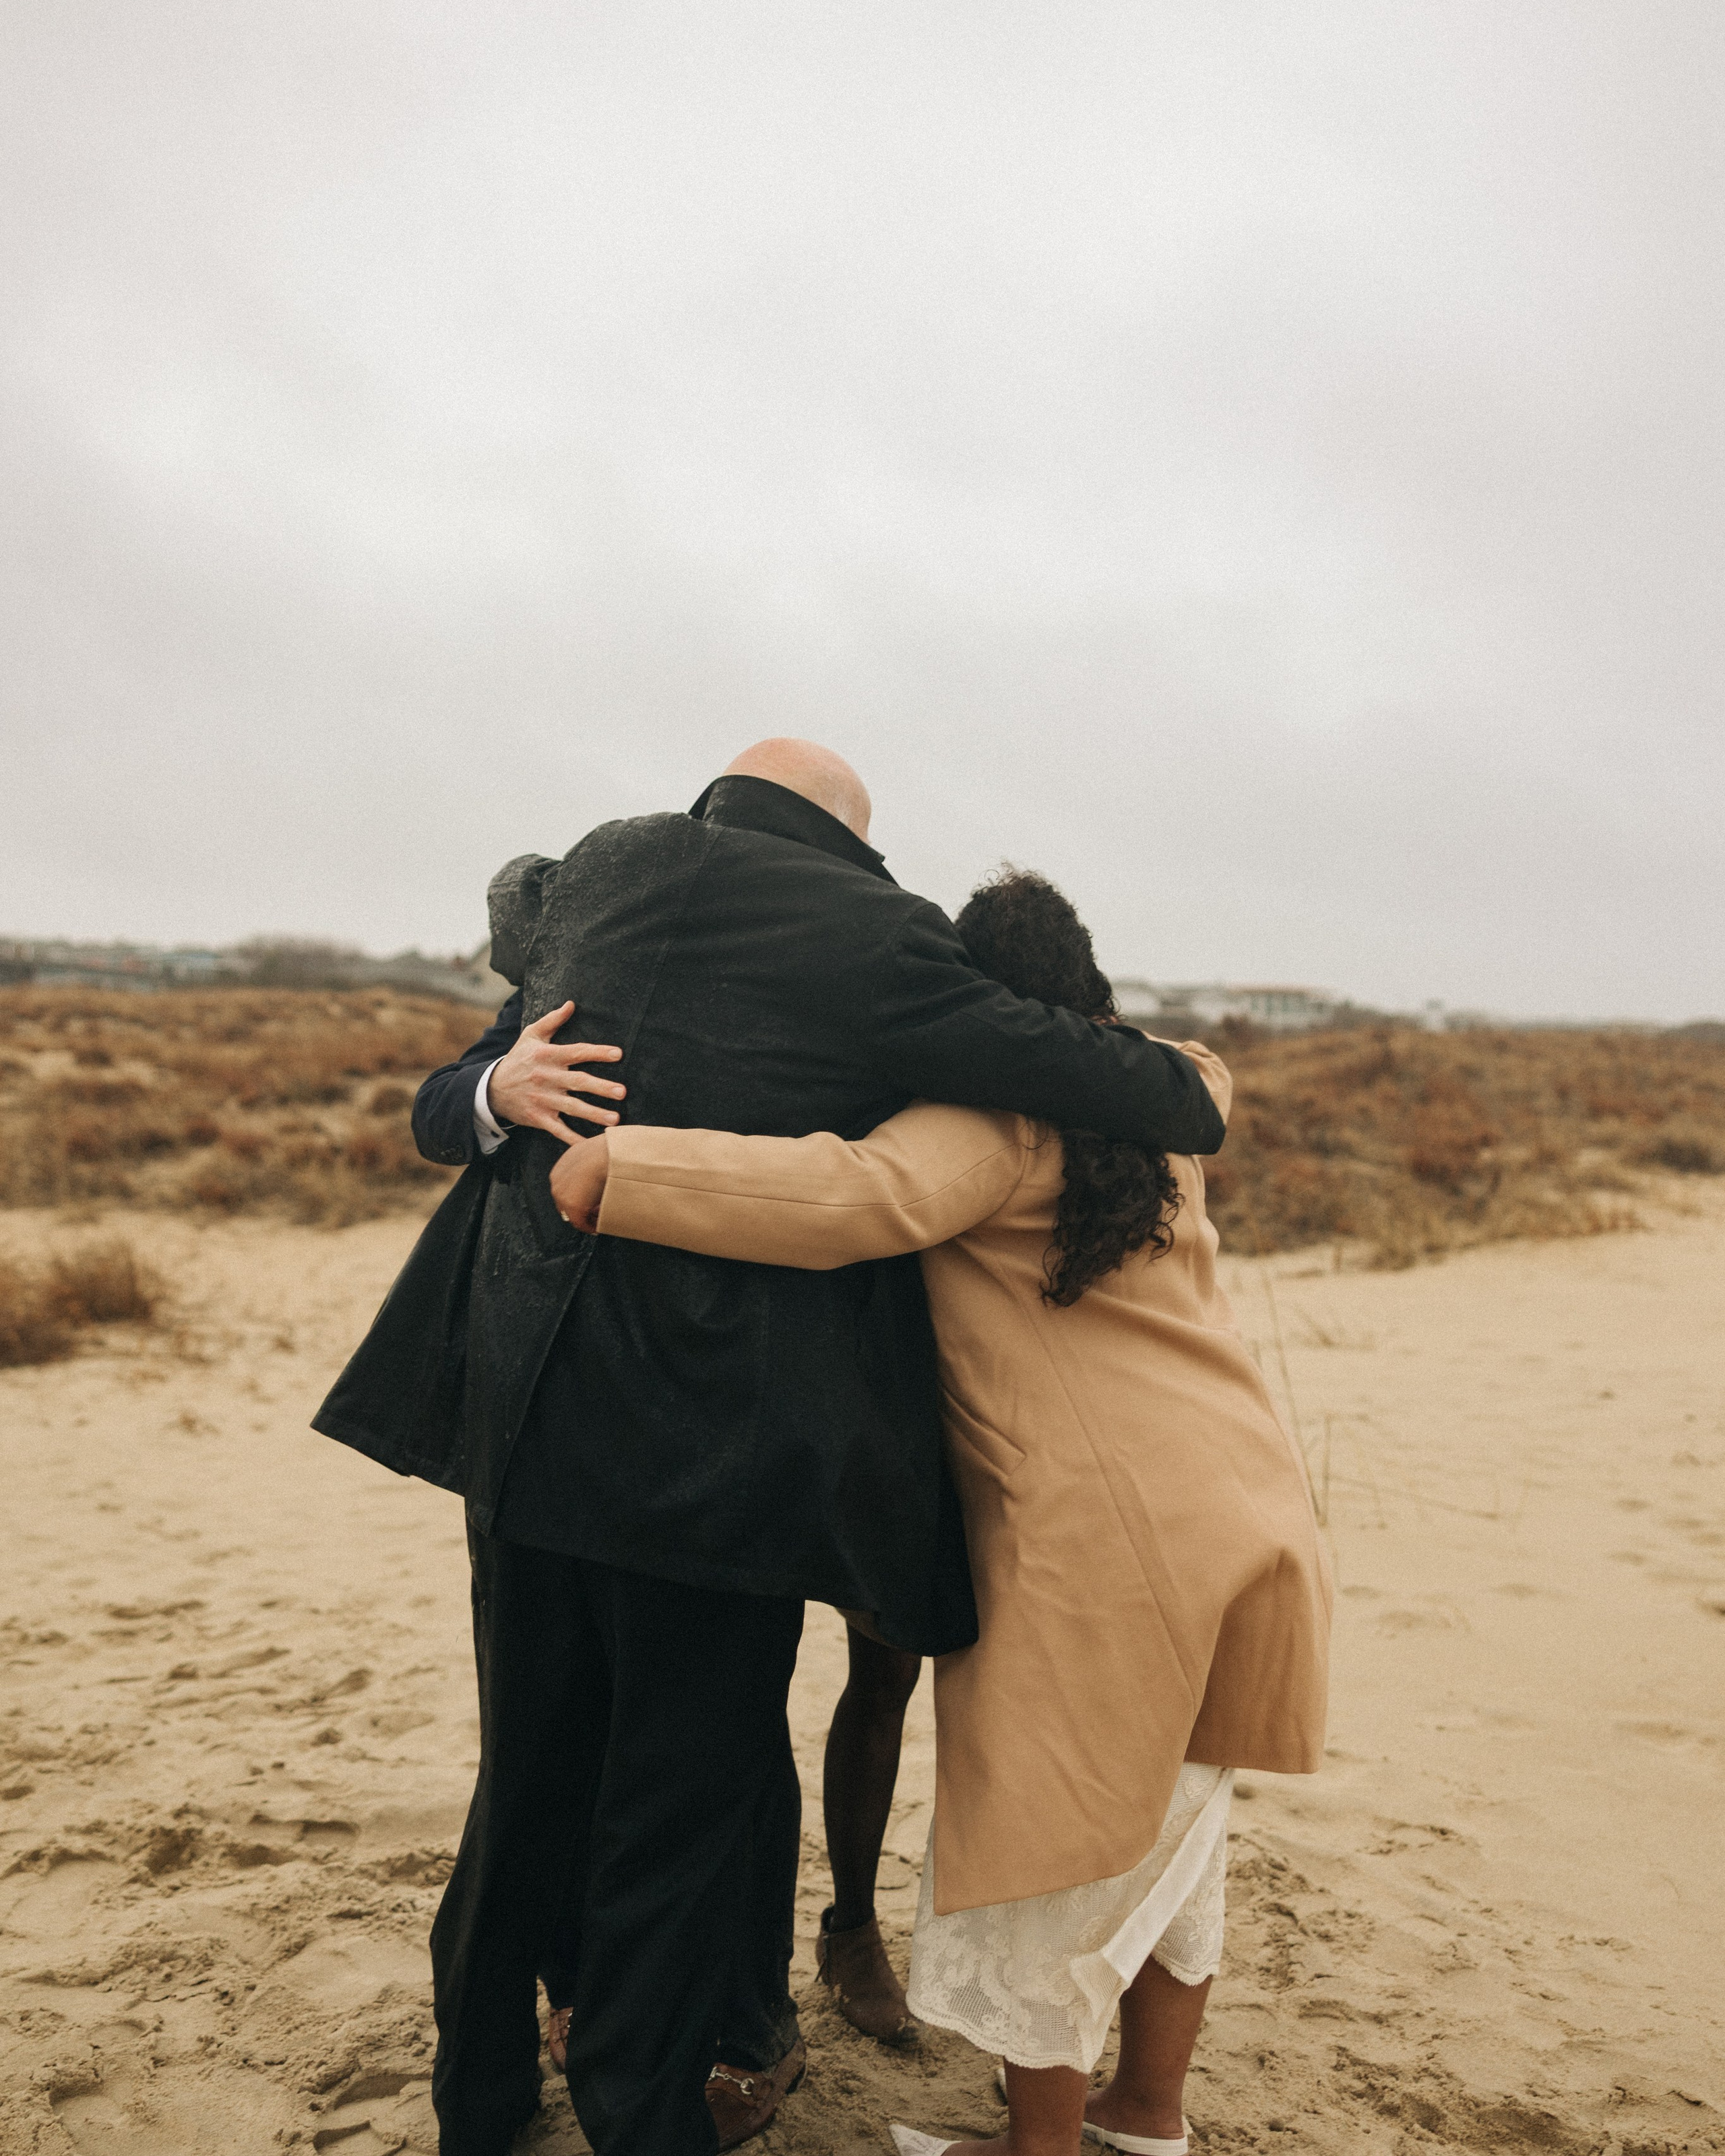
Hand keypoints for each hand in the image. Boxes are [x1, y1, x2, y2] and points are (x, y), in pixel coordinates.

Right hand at [487, 1001, 624, 1143]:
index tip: (618, 1054)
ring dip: (594, 1114)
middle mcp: (547, 1078)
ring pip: (572, 1108)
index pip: (577, 1052)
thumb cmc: (518, 1059)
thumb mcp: (530, 1036)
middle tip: (622, 1092)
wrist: (491, 1089)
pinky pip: (558, 1130)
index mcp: (547, 1056)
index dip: (598, 1052)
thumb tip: (571, 1003)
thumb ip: (552, 1020)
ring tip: (615, 1120)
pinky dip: (573, 1139)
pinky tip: (590, 1145)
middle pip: (578, 1082)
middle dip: (601, 1088)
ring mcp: (543, 1100)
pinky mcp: (538, 1118)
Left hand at [549, 1133, 609, 1233]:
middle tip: (594, 1215)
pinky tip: (600, 1227)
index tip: (589, 1204)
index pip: (566, 1191)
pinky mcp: (573, 1207)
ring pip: (573, 1215)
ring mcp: (563, 1197)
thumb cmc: (603, 1151)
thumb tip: (597, 1161)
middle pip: (566, 1205)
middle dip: (581, 1210)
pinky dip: (591, 1227)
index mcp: (559, 1171)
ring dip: (586, 1218)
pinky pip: (581, 1223)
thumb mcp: (589, 1153)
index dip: (579, 1198)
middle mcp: (557, 1185)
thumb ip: (587, 1162)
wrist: (604, 1155)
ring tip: (599, 1221)